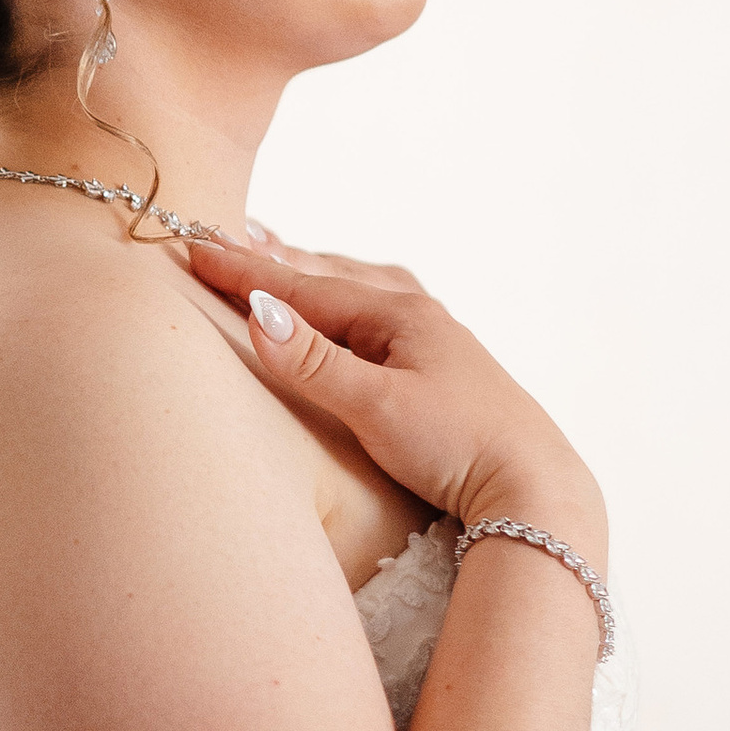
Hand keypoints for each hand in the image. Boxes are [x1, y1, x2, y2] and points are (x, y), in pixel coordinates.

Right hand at [182, 235, 605, 560]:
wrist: (535, 489)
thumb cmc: (460, 447)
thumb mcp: (377, 407)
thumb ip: (313, 362)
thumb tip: (258, 313)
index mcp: (399, 314)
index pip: (303, 286)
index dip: (245, 272)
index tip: (194, 250)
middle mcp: (417, 317)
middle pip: (330, 278)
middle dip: (275, 262)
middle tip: (224, 242)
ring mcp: (432, 342)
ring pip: (357, 293)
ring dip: (311, 277)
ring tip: (279, 261)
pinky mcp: (440, 371)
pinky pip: (375, 318)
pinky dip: (342, 306)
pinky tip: (347, 314)